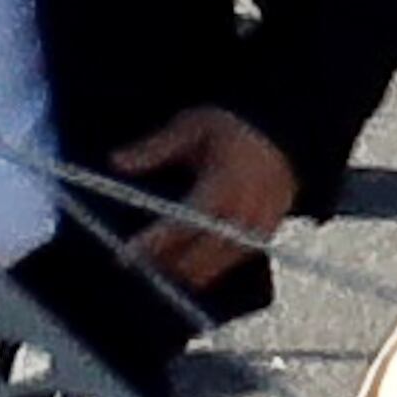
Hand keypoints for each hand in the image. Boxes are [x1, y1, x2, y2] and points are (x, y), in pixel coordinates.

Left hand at [109, 106, 297, 293]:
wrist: (280, 134)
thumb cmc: (230, 129)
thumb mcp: (191, 127)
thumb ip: (154, 148)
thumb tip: (116, 162)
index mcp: (224, 182)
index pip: (184, 224)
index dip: (155, 243)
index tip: (126, 254)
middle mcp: (244, 211)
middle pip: (200, 256)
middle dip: (166, 264)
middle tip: (137, 261)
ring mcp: (258, 227)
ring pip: (217, 266)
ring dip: (185, 268)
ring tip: (159, 260)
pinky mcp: (265, 235)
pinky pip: (232, 262)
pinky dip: (208, 264)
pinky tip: (187, 256)